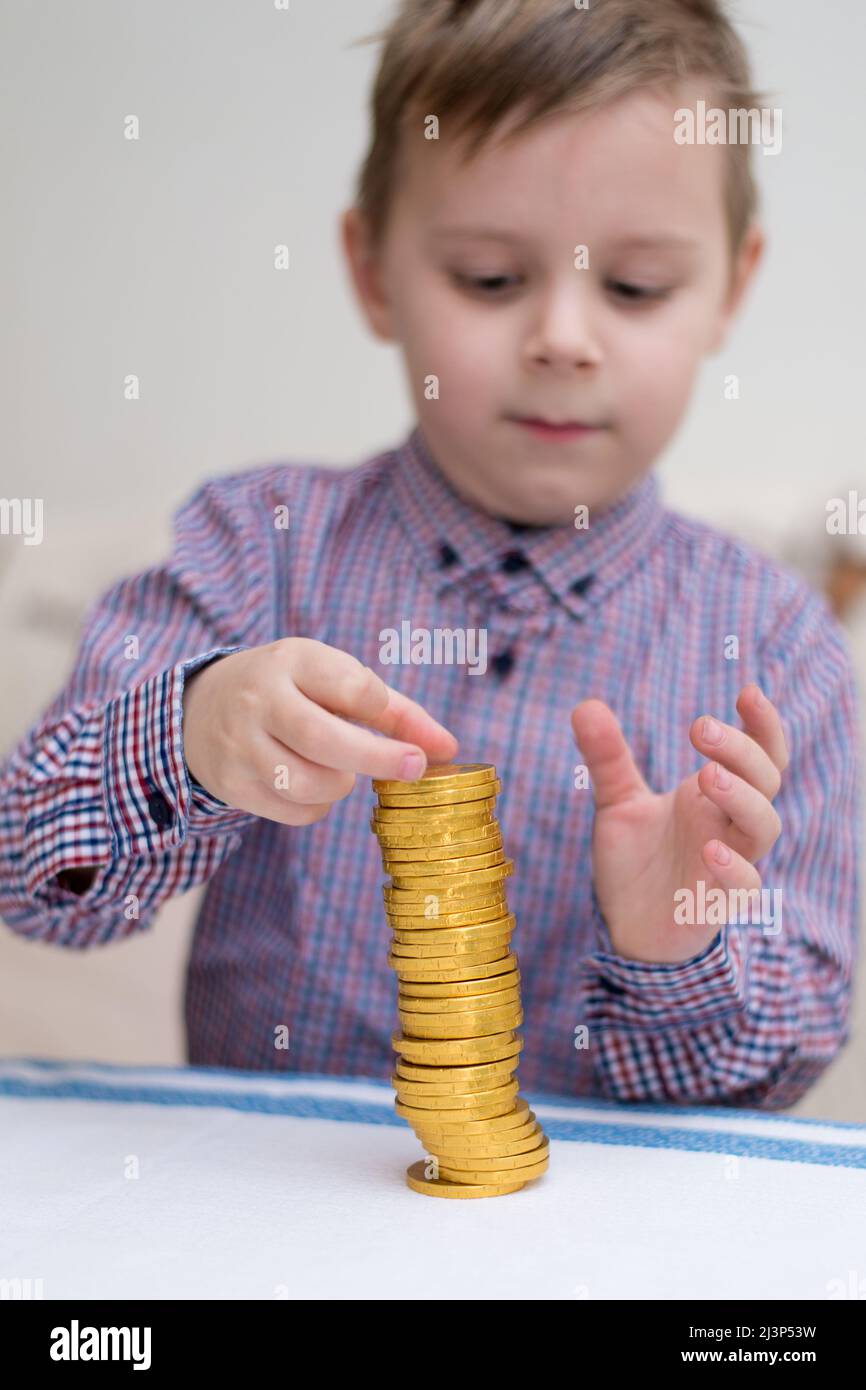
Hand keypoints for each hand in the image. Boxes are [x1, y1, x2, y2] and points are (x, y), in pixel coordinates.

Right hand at [182, 638, 458, 824]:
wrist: (204, 707)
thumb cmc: (293, 691)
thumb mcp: (335, 681)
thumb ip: (395, 712)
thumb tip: (449, 749)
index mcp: (293, 660)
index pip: (351, 687)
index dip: (386, 714)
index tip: (411, 737)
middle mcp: (259, 698)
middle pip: (324, 739)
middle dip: (378, 759)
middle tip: (413, 768)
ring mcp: (240, 743)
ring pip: (307, 783)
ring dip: (340, 786)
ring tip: (341, 771)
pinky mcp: (231, 783)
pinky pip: (292, 810)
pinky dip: (317, 806)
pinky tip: (312, 787)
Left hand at [571, 684, 788, 962]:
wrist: (628, 928)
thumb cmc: (636, 862)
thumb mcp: (617, 803)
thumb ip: (607, 758)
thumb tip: (585, 705)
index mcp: (715, 795)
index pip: (759, 753)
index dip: (763, 724)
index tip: (747, 692)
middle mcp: (730, 824)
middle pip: (765, 779)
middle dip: (741, 749)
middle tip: (699, 727)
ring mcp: (730, 862)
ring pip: (764, 825)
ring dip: (743, 797)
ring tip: (707, 774)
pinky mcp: (718, 904)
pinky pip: (746, 885)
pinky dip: (735, 866)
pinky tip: (710, 848)